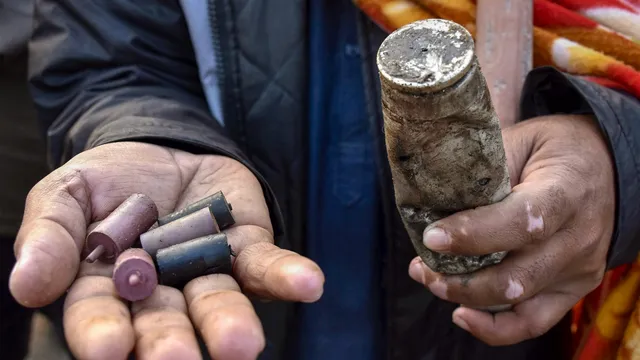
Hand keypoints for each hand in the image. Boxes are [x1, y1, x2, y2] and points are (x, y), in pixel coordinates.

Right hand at [9, 142, 324, 359]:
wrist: (158, 145)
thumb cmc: (105, 180)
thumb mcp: (65, 195)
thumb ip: (49, 236)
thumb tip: (26, 286)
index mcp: (106, 288)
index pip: (100, 317)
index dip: (103, 334)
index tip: (109, 350)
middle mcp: (160, 292)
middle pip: (165, 323)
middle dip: (171, 343)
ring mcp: (206, 271)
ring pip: (218, 302)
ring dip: (230, 322)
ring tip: (242, 344)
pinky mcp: (245, 246)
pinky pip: (266, 265)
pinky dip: (286, 276)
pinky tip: (308, 285)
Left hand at [408, 114, 614, 345]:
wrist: (605, 168)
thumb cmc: (553, 150)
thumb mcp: (520, 141)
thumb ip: (485, 172)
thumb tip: (433, 203)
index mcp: (566, 191)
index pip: (520, 222)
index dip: (472, 234)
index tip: (431, 238)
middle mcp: (578, 237)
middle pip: (516, 275)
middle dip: (459, 279)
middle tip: (422, 267)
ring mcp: (578, 268)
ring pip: (519, 301)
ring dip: (467, 297)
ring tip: (432, 281)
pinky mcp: (573, 288)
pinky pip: (534, 322)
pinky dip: (495, 328)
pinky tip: (462, 315)